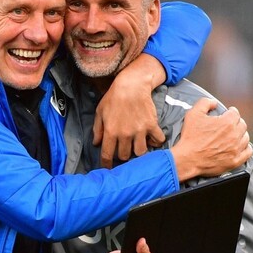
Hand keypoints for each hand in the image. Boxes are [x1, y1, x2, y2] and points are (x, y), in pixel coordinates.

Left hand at [93, 54, 166, 168]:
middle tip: (123, 150)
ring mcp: (139, 130)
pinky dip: (155, 142)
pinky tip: (151, 139)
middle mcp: (125, 134)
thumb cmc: (114, 97)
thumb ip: (97, 129)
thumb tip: (95, 143)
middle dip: (123, 155)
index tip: (108, 167)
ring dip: (138, 151)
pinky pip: (157, 140)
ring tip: (136, 146)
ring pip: (140, 152)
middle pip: (124, 156)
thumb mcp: (100, 112)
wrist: (132, 85)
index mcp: (110, 131)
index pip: (107, 155)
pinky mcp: (151, 125)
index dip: (106, 164)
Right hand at [170, 98, 251, 180]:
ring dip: (241, 135)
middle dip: (236, 123)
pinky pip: (248, 152)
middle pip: (242, 125)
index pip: (235, 113)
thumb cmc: (190, 137)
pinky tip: (239, 147)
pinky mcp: (235, 161)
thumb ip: (205, 103)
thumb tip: (214, 102)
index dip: (231, 111)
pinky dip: (245, 148)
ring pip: (246, 138)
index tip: (228, 113)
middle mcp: (235, 135)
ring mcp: (236, 149)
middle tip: (229, 124)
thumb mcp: (193, 114)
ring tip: (233, 135)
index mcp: (227, 122)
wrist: (188, 159)